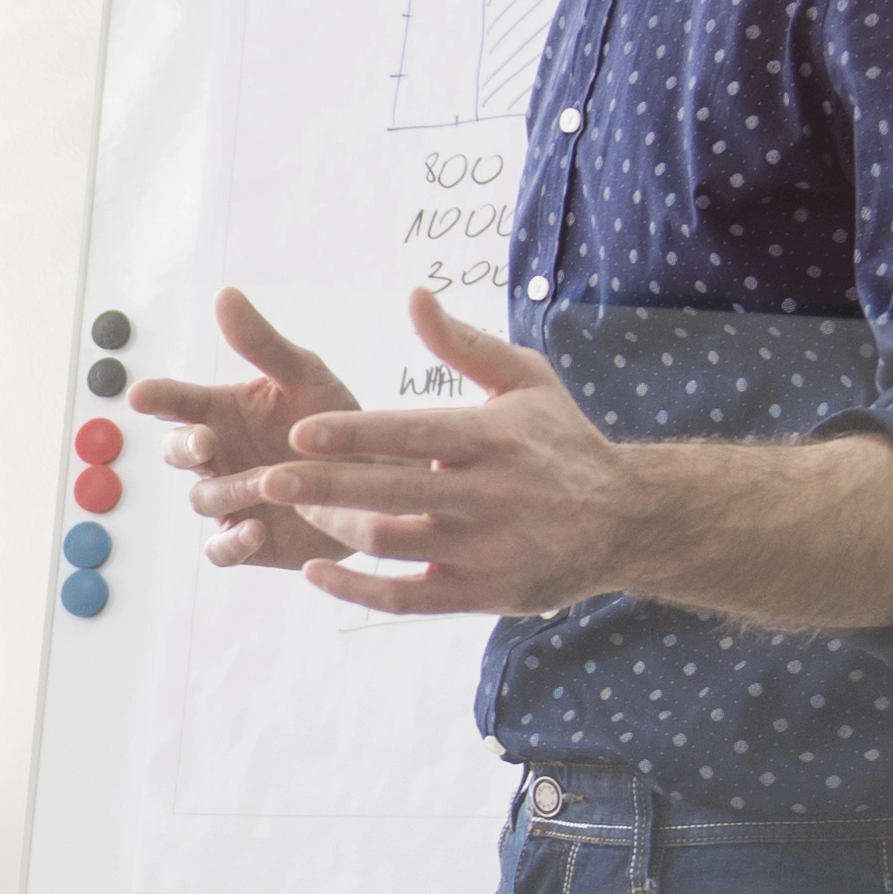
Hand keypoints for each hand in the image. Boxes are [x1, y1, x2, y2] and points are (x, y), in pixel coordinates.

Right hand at [123, 288, 368, 571]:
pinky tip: (256, 527)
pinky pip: (223, 549)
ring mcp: (233, 500)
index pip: (179, 402)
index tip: (141, 394)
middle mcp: (222, 456)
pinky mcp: (251, 540)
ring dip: (227, 490)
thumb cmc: (337, 425)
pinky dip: (233, 543)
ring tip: (261, 483)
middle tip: (206, 441)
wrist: (381, 481)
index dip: (158, 397)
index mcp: (225, 412)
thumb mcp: (306, 376)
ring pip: (204, 499)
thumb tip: (225, 296)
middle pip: (177, 452)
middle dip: (184, 447)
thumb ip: (263, 343)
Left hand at [244, 288, 649, 618]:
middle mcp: (491, 494)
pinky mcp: (484, 594)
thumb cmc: (562, 442)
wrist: (628, 520)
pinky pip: (409, 598)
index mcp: (495, 437)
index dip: (354, 434)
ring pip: (394, 543)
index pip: (413, 433)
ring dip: (334, 529)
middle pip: (393, 491)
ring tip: (292, 510)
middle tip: (264, 478)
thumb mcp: (527, 380)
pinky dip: (358, 590)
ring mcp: (488, 549)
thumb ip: (464, 343)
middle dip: (324, 486)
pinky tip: (316, 571)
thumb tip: (413, 295)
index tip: (299, 431)